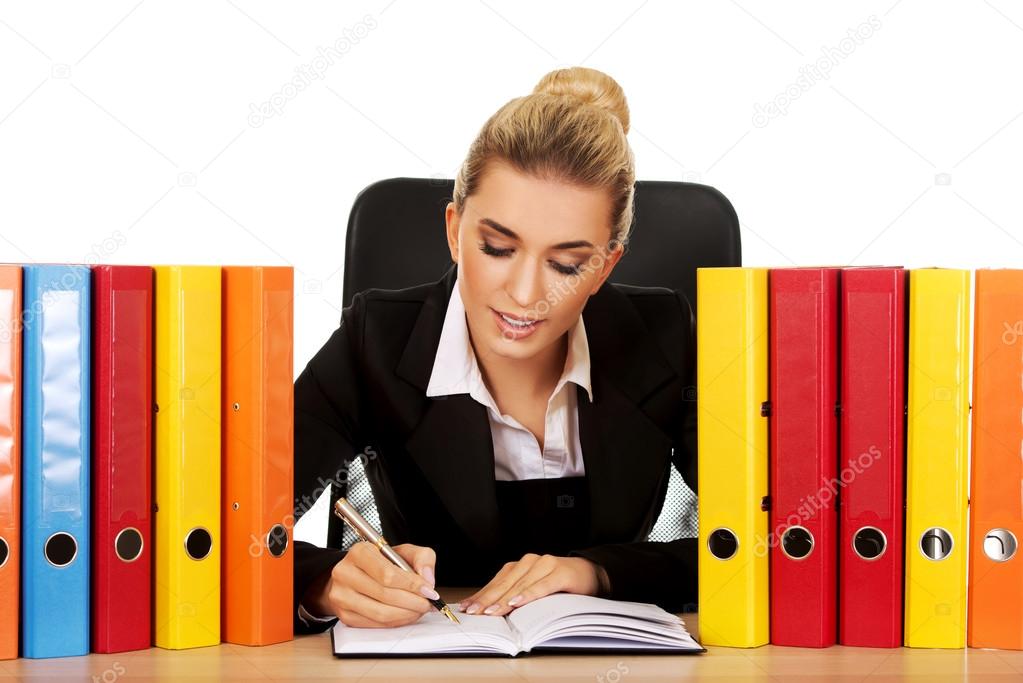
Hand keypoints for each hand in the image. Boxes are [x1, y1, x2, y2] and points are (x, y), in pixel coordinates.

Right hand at [304, 541, 439, 627]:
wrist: (355, 574)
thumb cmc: (380, 562)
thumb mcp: (403, 551)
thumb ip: (422, 558)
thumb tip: (427, 579)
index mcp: (360, 552)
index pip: (388, 574)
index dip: (412, 585)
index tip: (429, 591)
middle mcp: (345, 573)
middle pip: (385, 595)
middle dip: (413, 602)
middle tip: (428, 603)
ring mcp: (342, 596)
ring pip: (380, 613)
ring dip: (406, 614)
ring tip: (419, 610)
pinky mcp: (344, 615)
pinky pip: (375, 624)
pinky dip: (395, 622)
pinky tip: (405, 615)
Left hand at [458, 553, 606, 616]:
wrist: (589, 573)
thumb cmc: (559, 584)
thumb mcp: (533, 589)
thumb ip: (515, 596)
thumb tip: (489, 611)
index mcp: (520, 566)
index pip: (496, 582)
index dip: (481, 595)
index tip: (466, 607)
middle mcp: (530, 562)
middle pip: (504, 583)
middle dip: (487, 599)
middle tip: (473, 612)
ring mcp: (545, 565)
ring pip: (520, 585)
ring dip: (504, 599)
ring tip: (490, 611)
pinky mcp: (560, 573)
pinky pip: (541, 586)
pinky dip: (528, 594)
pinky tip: (517, 603)